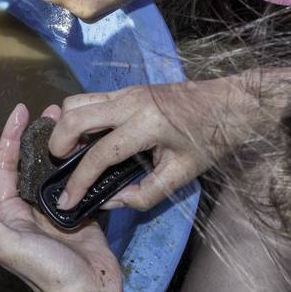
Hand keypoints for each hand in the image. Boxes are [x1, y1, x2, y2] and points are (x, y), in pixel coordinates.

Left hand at [0, 103, 122, 291]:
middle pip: (32, 163)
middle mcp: (30, 209)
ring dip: (62, 145)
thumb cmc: (44, 272)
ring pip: (57, 169)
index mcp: (8, 213)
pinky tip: (92, 146)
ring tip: (74, 120)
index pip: (5, 166)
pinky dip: (84, 163)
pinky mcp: (82, 213)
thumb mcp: (4, 243)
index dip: (11, 137)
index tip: (21, 110)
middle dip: (39, 134)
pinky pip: (81, 182)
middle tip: (53, 109)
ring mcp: (58, 210)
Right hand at [49, 75, 282, 210]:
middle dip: (59, 144)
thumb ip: (145, 194)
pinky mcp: (128, 90)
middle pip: (75, 117)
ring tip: (72, 152)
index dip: (79, 181)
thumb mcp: (182, 176)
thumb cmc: (211, 140)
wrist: (232, 104)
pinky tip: (89, 139)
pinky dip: (80, 118)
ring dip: (66, 126)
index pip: (99, 154)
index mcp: (146, 125)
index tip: (66, 201)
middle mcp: (130, 102)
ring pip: (77, 101)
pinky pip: (91, 99)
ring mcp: (127, 92)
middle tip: (60, 168)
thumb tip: (112, 201)